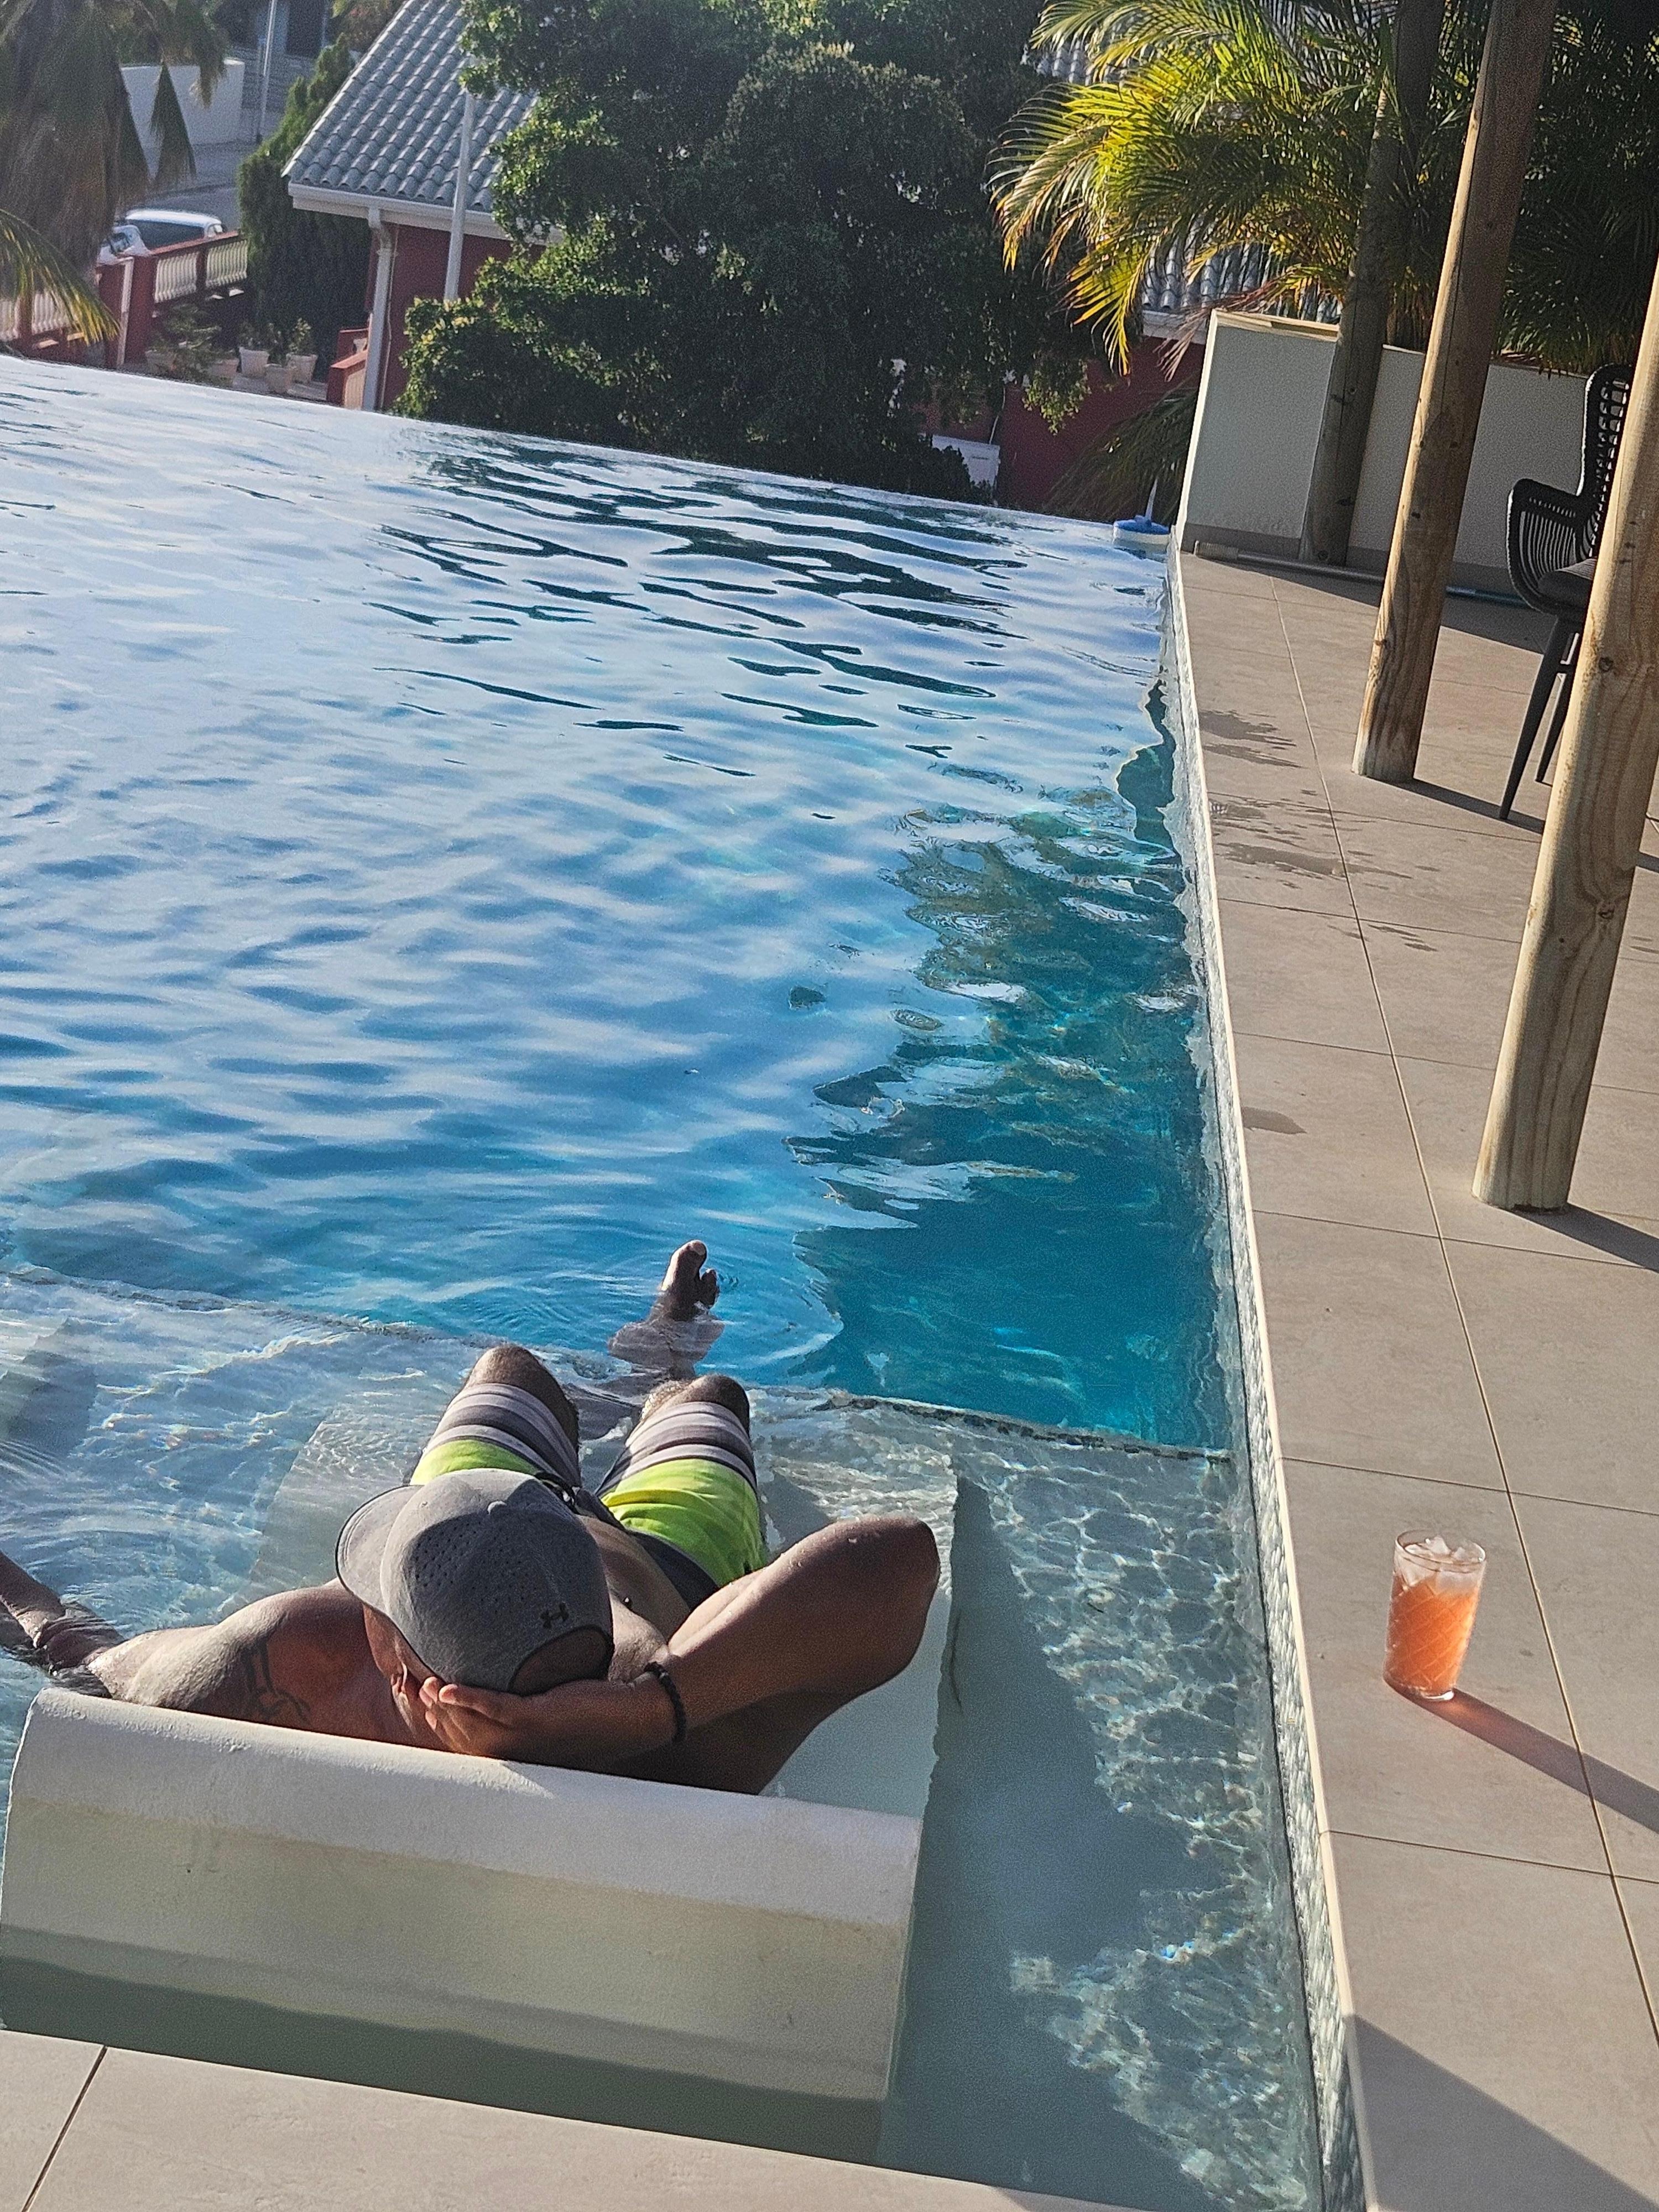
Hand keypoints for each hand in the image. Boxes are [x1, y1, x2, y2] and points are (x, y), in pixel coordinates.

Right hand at [415, 1671, 676, 1767]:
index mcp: (519, 1753)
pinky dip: (470, 1700)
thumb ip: (529, 1701)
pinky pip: (498, 1710)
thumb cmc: (595, 1709)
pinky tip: (448, 1689)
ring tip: (423, 1684)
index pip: (466, 1745)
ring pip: (472, 1728)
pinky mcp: (542, 1719)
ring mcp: (529, 1738)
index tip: (416, 1703)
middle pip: (460, 1739)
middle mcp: (519, 1752)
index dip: (437, 1725)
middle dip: (432, 1716)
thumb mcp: (554, 1707)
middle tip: (412, 1686)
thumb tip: (507, 1676)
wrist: (636, 1713)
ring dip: (443, 1708)